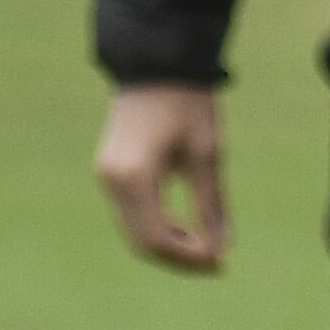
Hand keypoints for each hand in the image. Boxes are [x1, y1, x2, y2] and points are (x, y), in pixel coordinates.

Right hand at [96, 84, 229, 271]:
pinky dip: (157, 228)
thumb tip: (222, 245)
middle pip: (141, 241)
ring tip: (208, 250)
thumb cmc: (188, 104)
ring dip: (168, 245)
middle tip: (218, 264)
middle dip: (179, 257)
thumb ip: (211, 201)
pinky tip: (187, 231)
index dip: (189, 256)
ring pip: (133, 230)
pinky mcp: (111, 172)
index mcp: (134, 177)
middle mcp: (112, 182)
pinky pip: (130, 214)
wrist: (158, 66)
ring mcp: (107, 178)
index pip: (156, 237)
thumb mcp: (207, 153)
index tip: (221, 262)